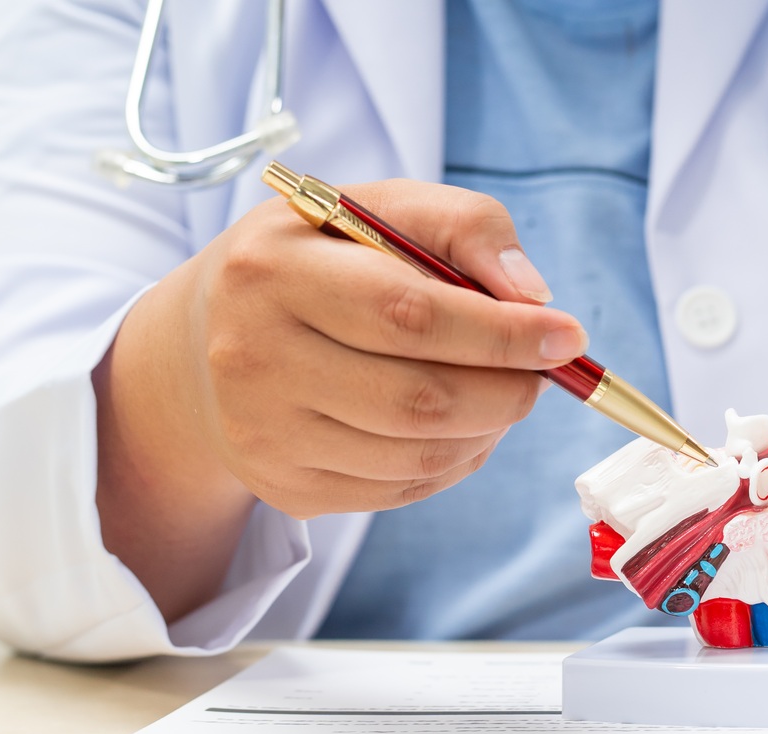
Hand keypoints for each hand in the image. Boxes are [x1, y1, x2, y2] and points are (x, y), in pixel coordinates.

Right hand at [95, 179, 583, 620]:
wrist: (200, 348)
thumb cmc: (313, 264)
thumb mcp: (371, 209)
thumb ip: (463, 226)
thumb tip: (533, 297)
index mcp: (272, 269)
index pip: (409, 312)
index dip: (501, 332)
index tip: (567, 336)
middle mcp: (253, 357)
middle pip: (420, 398)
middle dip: (507, 390)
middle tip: (539, 373)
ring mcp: (264, 434)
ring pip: (418, 454)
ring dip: (487, 429)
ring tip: (496, 393)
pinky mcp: (285, 488)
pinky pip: (402, 489)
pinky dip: (453, 461)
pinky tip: (454, 426)